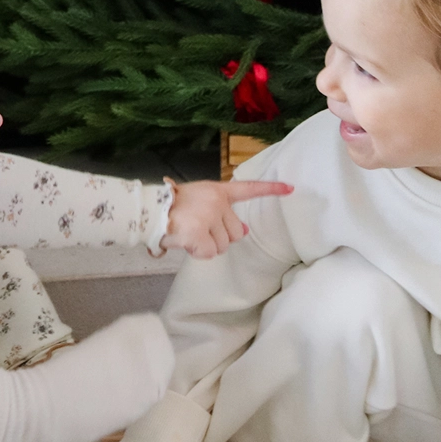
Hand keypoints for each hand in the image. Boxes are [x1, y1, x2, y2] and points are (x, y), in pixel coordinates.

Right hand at [160, 179, 292, 258]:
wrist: (150, 211)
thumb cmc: (171, 208)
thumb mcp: (199, 202)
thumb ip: (222, 214)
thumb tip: (245, 231)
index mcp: (218, 191)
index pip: (249, 189)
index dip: (270, 190)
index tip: (290, 188)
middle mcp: (217, 202)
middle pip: (236, 232)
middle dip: (220, 237)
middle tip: (199, 230)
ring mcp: (209, 217)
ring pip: (223, 246)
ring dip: (207, 246)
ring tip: (189, 234)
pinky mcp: (200, 233)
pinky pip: (209, 253)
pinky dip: (198, 253)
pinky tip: (186, 242)